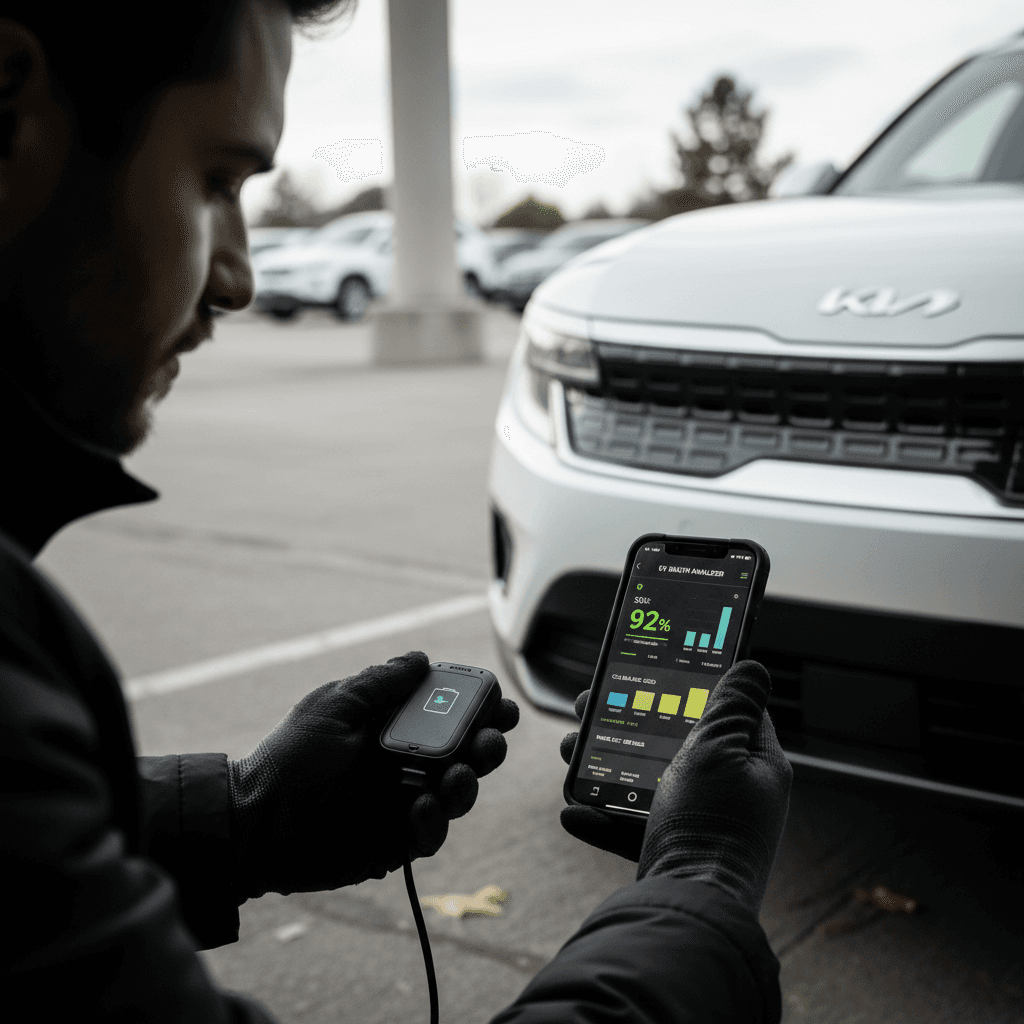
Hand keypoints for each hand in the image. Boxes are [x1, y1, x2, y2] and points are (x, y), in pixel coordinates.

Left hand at [228, 651, 519, 899]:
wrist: (253, 825)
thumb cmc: (288, 760)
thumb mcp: (332, 708)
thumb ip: (379, 684)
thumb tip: (421, 658)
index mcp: (392, 728)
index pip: (449, 715)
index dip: (479, 708)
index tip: (499, 704)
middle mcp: (405, 764)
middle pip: (465, 753)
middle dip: (487, 745)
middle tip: (490, 741)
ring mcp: (402, 804)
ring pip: (458, 794)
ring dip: (468, 783)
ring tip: (457, 776)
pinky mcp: (395, 842)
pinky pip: (431, 835)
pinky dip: (434, 823)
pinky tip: (420, 809)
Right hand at [560, 661, 791, 916]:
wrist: (687, 909)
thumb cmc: (709, 825)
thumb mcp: (719, 750)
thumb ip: (731, 706)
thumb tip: (754, 667)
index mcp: (755, 763)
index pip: (730, 710)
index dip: (691, 686)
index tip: (655, 670)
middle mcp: (732, 792)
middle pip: (676, 741)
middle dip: (629, 724)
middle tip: (591, 706)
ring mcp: (701, 823)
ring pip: (647, 780)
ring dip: (604, 765)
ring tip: (571, 749)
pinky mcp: (673, 851)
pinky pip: (632, 825)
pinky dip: (602, 818)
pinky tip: (573, 812)